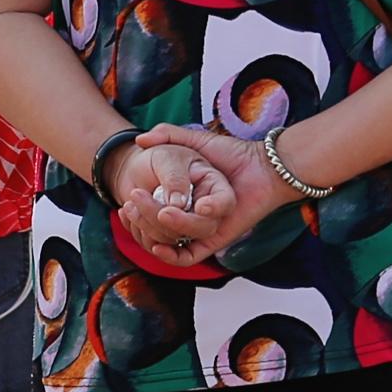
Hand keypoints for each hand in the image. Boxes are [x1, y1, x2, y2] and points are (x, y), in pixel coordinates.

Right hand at [130, 126, 300, 261]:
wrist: (264, 167)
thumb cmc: (232, 153)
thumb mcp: (194, 140)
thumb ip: (168, 135)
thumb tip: (140, 141)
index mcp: (184, 196)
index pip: (154, 210)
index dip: (137, 210)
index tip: (127, 201)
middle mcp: (191, 214)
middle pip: (158, 227)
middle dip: (142, 217)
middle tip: (131, 204)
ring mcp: (202, 228)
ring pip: (170, 240)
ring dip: (154, 231)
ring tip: (146, 212)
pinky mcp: (215, 240)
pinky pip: (188, 256)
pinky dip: (171, 255)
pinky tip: (158, 244)